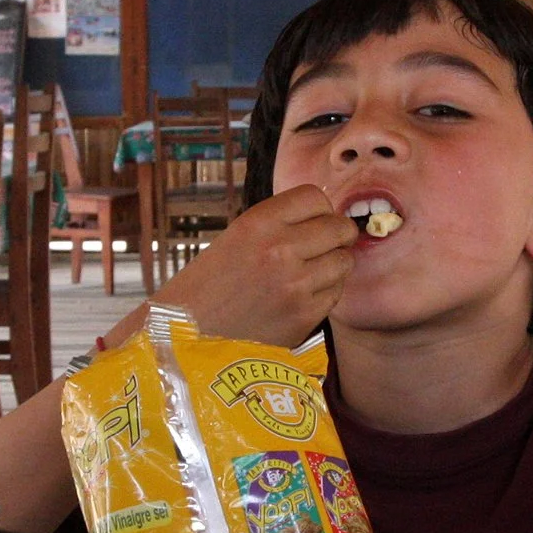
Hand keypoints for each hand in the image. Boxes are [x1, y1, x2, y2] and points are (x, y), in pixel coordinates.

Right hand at [151, 185, 359, 349]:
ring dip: (334, 265)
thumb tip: (325, 216)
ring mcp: (295, 285)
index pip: (315, 197)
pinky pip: (336, 293)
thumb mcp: (236, 237)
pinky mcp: (304, 316)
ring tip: (313, 272)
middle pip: (338, 227)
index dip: (321, 208)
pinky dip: (326, 292)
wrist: (188, 335)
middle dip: (338, 235)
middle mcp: (280, 249)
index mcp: (258, 223)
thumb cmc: (210, 285)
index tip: (317, 220)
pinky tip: (303, 295)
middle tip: (328, 244)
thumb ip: (278, 224)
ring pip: (344, 261)